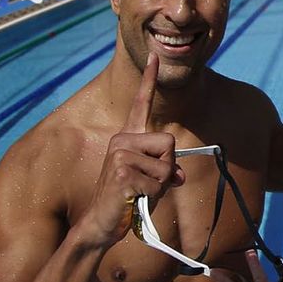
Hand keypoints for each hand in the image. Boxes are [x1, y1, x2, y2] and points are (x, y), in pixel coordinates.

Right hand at [79, 55, 183, 245]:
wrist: (102, 224)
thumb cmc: (129, 202)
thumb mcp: (153, 182)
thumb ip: (168, 172)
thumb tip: (180, 176)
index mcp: (129, 138)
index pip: (141, 104)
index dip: (149, 80)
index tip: (155, 56)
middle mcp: (122, 140)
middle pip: (169, 144)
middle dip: (167, 169)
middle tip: (147, 185)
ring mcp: (119, 155)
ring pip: (167, 166)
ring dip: (160, 186)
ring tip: (139, 194)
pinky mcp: (121, 172)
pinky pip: (158, 182)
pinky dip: (153, 197)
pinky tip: (134, 200)